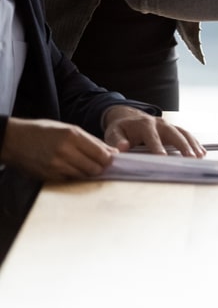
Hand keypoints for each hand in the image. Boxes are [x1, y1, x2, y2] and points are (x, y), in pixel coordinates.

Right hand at [0, 117, 117, 180]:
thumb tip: (113, 152)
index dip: (108, 159)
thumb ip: (92, 141)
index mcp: (73, 135)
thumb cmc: (44, 131)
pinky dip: (74, 176)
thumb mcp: (69, 129)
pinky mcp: (49, 176)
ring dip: (87, 172)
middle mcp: (65, 151)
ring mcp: (56, 165)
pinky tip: (70, 168)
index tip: (109, 159)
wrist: (14, 140)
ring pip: (84, 176)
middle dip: (100, 167)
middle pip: (95, 168)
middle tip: (98, 164)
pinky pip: (70, 179)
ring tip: (83, 164)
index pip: (101, 154)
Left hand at [103, 105, 205, 156]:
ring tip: (199, 156)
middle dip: (183, 145)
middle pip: (174, 133)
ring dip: (192, 145)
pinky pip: (187, 135)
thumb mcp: (114, 133)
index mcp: (144, 124)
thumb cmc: (121, 128)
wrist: (128, 117)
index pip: (152, 137)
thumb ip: (117, 141)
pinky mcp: (174, 129)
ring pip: (183, 133)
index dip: (158, 147)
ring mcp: (169, 125)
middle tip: (190, 157)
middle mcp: (160, 123)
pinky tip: (201, 152)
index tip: (163, 157)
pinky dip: (195, 143)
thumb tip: (122, 147)